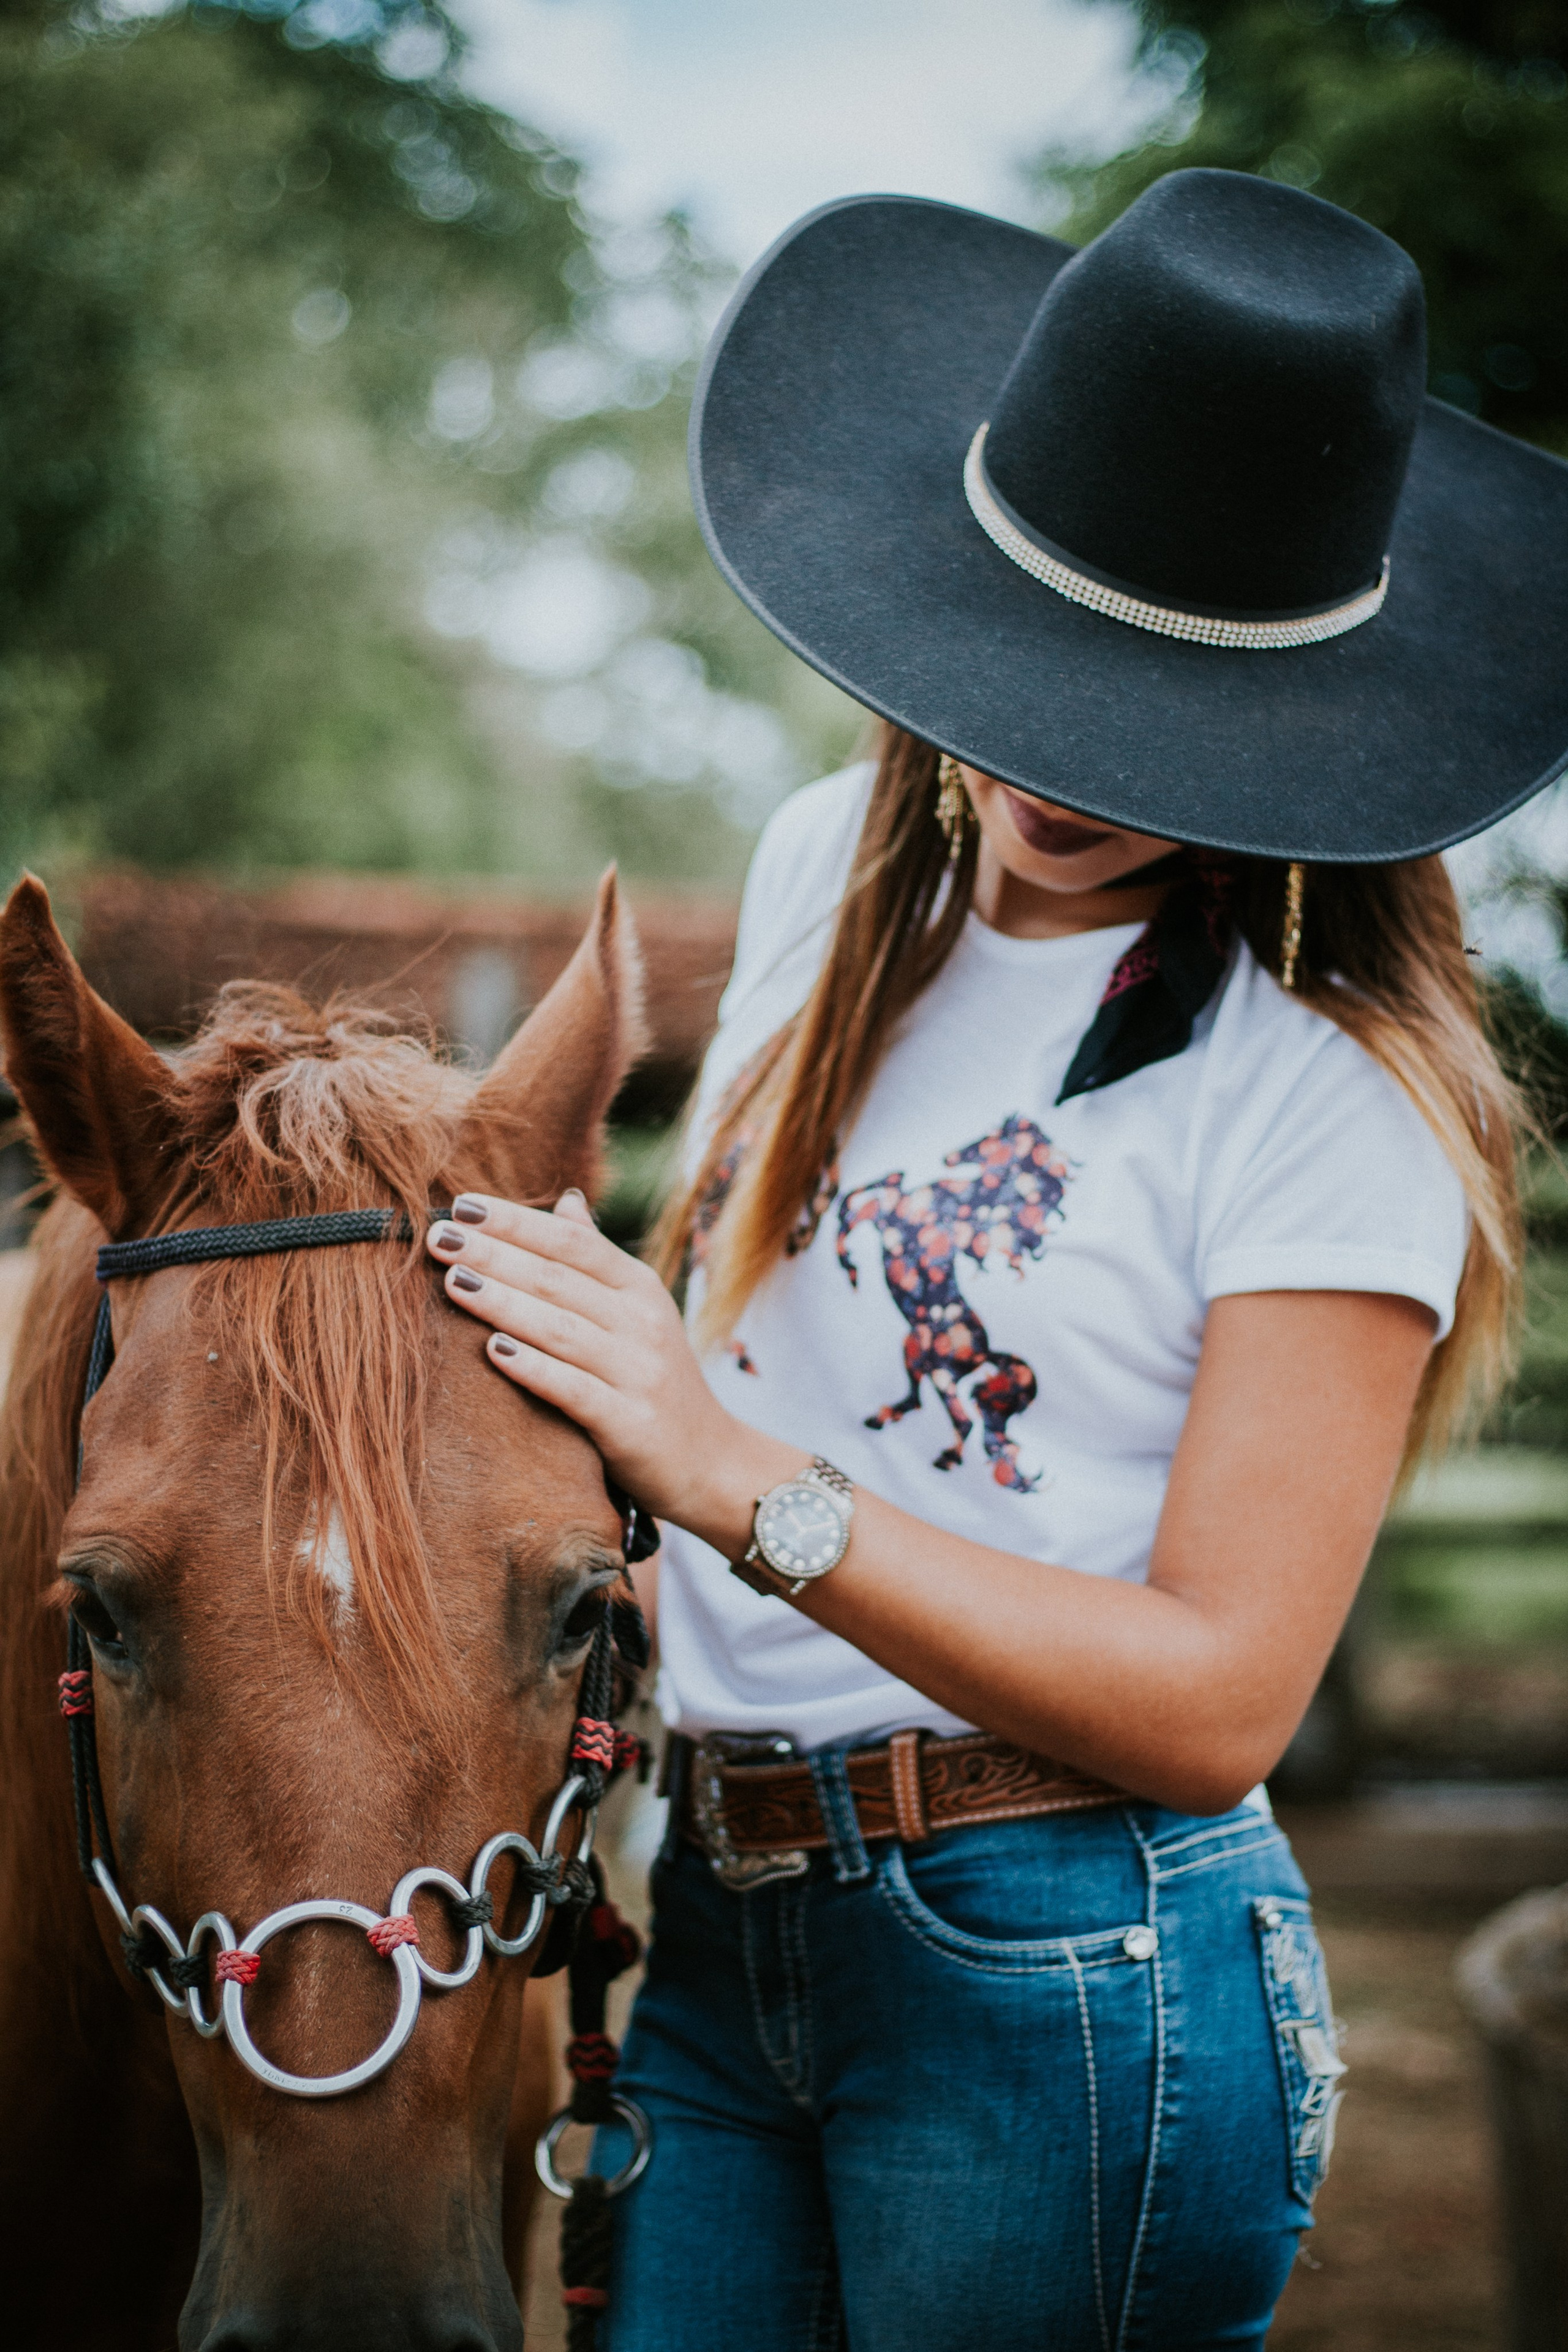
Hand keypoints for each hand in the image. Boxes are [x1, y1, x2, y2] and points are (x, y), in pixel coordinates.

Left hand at [425, 1191, 796, 1542]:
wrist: (711, 1461)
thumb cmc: (658, 1379)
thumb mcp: (640, 1311)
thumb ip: (599, 1261)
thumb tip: (566, 1202)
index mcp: (640, 1287)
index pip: (572, 1242)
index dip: (517, 1221)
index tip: (461, 1206)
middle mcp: (642, 1322)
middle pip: (558, 1278)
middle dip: (494, 1254)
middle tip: (437, 1237)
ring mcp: (638, 1372)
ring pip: (560, 1328)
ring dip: (502, 1302)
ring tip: (453, 1281)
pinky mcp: (629, 1423)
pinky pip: (574, 1390)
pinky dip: (534, 1367)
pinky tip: (493, 1350)